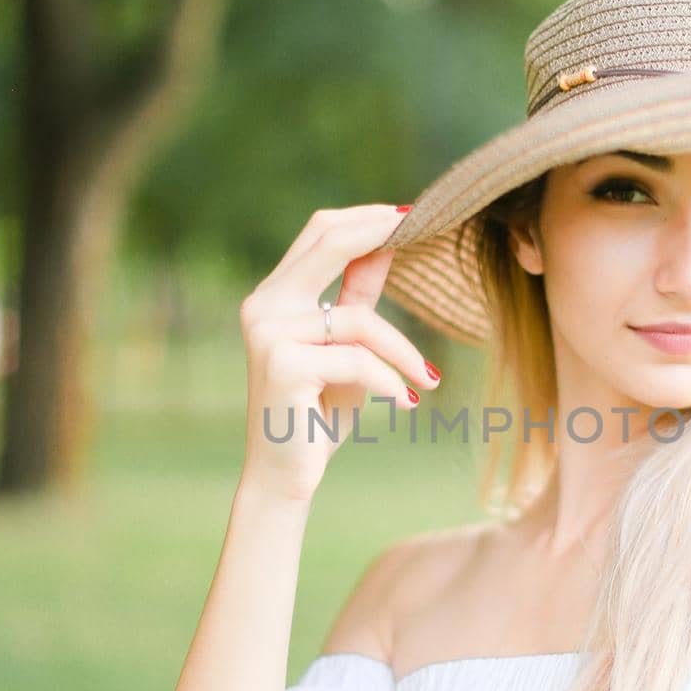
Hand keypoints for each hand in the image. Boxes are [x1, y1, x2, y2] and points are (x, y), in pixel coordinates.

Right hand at [237, 204, 439, 505]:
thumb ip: (356, 296)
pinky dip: (389, 382)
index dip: (364, 218)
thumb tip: (385, 244)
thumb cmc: (317, 410)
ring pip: (360, 320)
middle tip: (423, 231)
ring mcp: (269, 335)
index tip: (409, 215)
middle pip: (329, 243)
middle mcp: (264, 307)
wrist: (286, 475)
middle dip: (380, 234)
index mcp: (274, 296)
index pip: (319, 233)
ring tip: (426, 380)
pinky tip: (404, 404)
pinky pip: (358, 361)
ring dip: (404, 352)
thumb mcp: (345, 347)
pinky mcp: (284, 366)